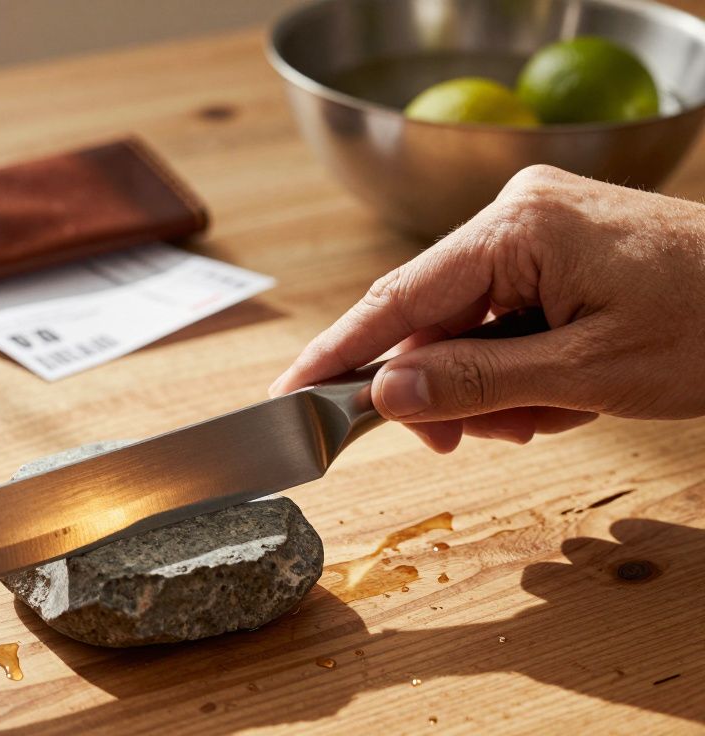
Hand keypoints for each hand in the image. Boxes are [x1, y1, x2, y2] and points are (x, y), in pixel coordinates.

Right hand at [270, 165, 704, 451]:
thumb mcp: (586, 374)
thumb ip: (474, 384)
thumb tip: (382, 395)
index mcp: (519, 227)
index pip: (399, 297)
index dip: (339, 353)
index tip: (288, 394)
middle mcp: (517, 212)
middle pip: (431, 314)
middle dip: (444, 386)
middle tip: (461, 442)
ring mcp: (538, 225)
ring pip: (467, 323)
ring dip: (490, 384)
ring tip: (544, 417)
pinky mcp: (557, 245)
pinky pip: (503, 313)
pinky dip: (517, 364)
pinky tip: (556, 393)